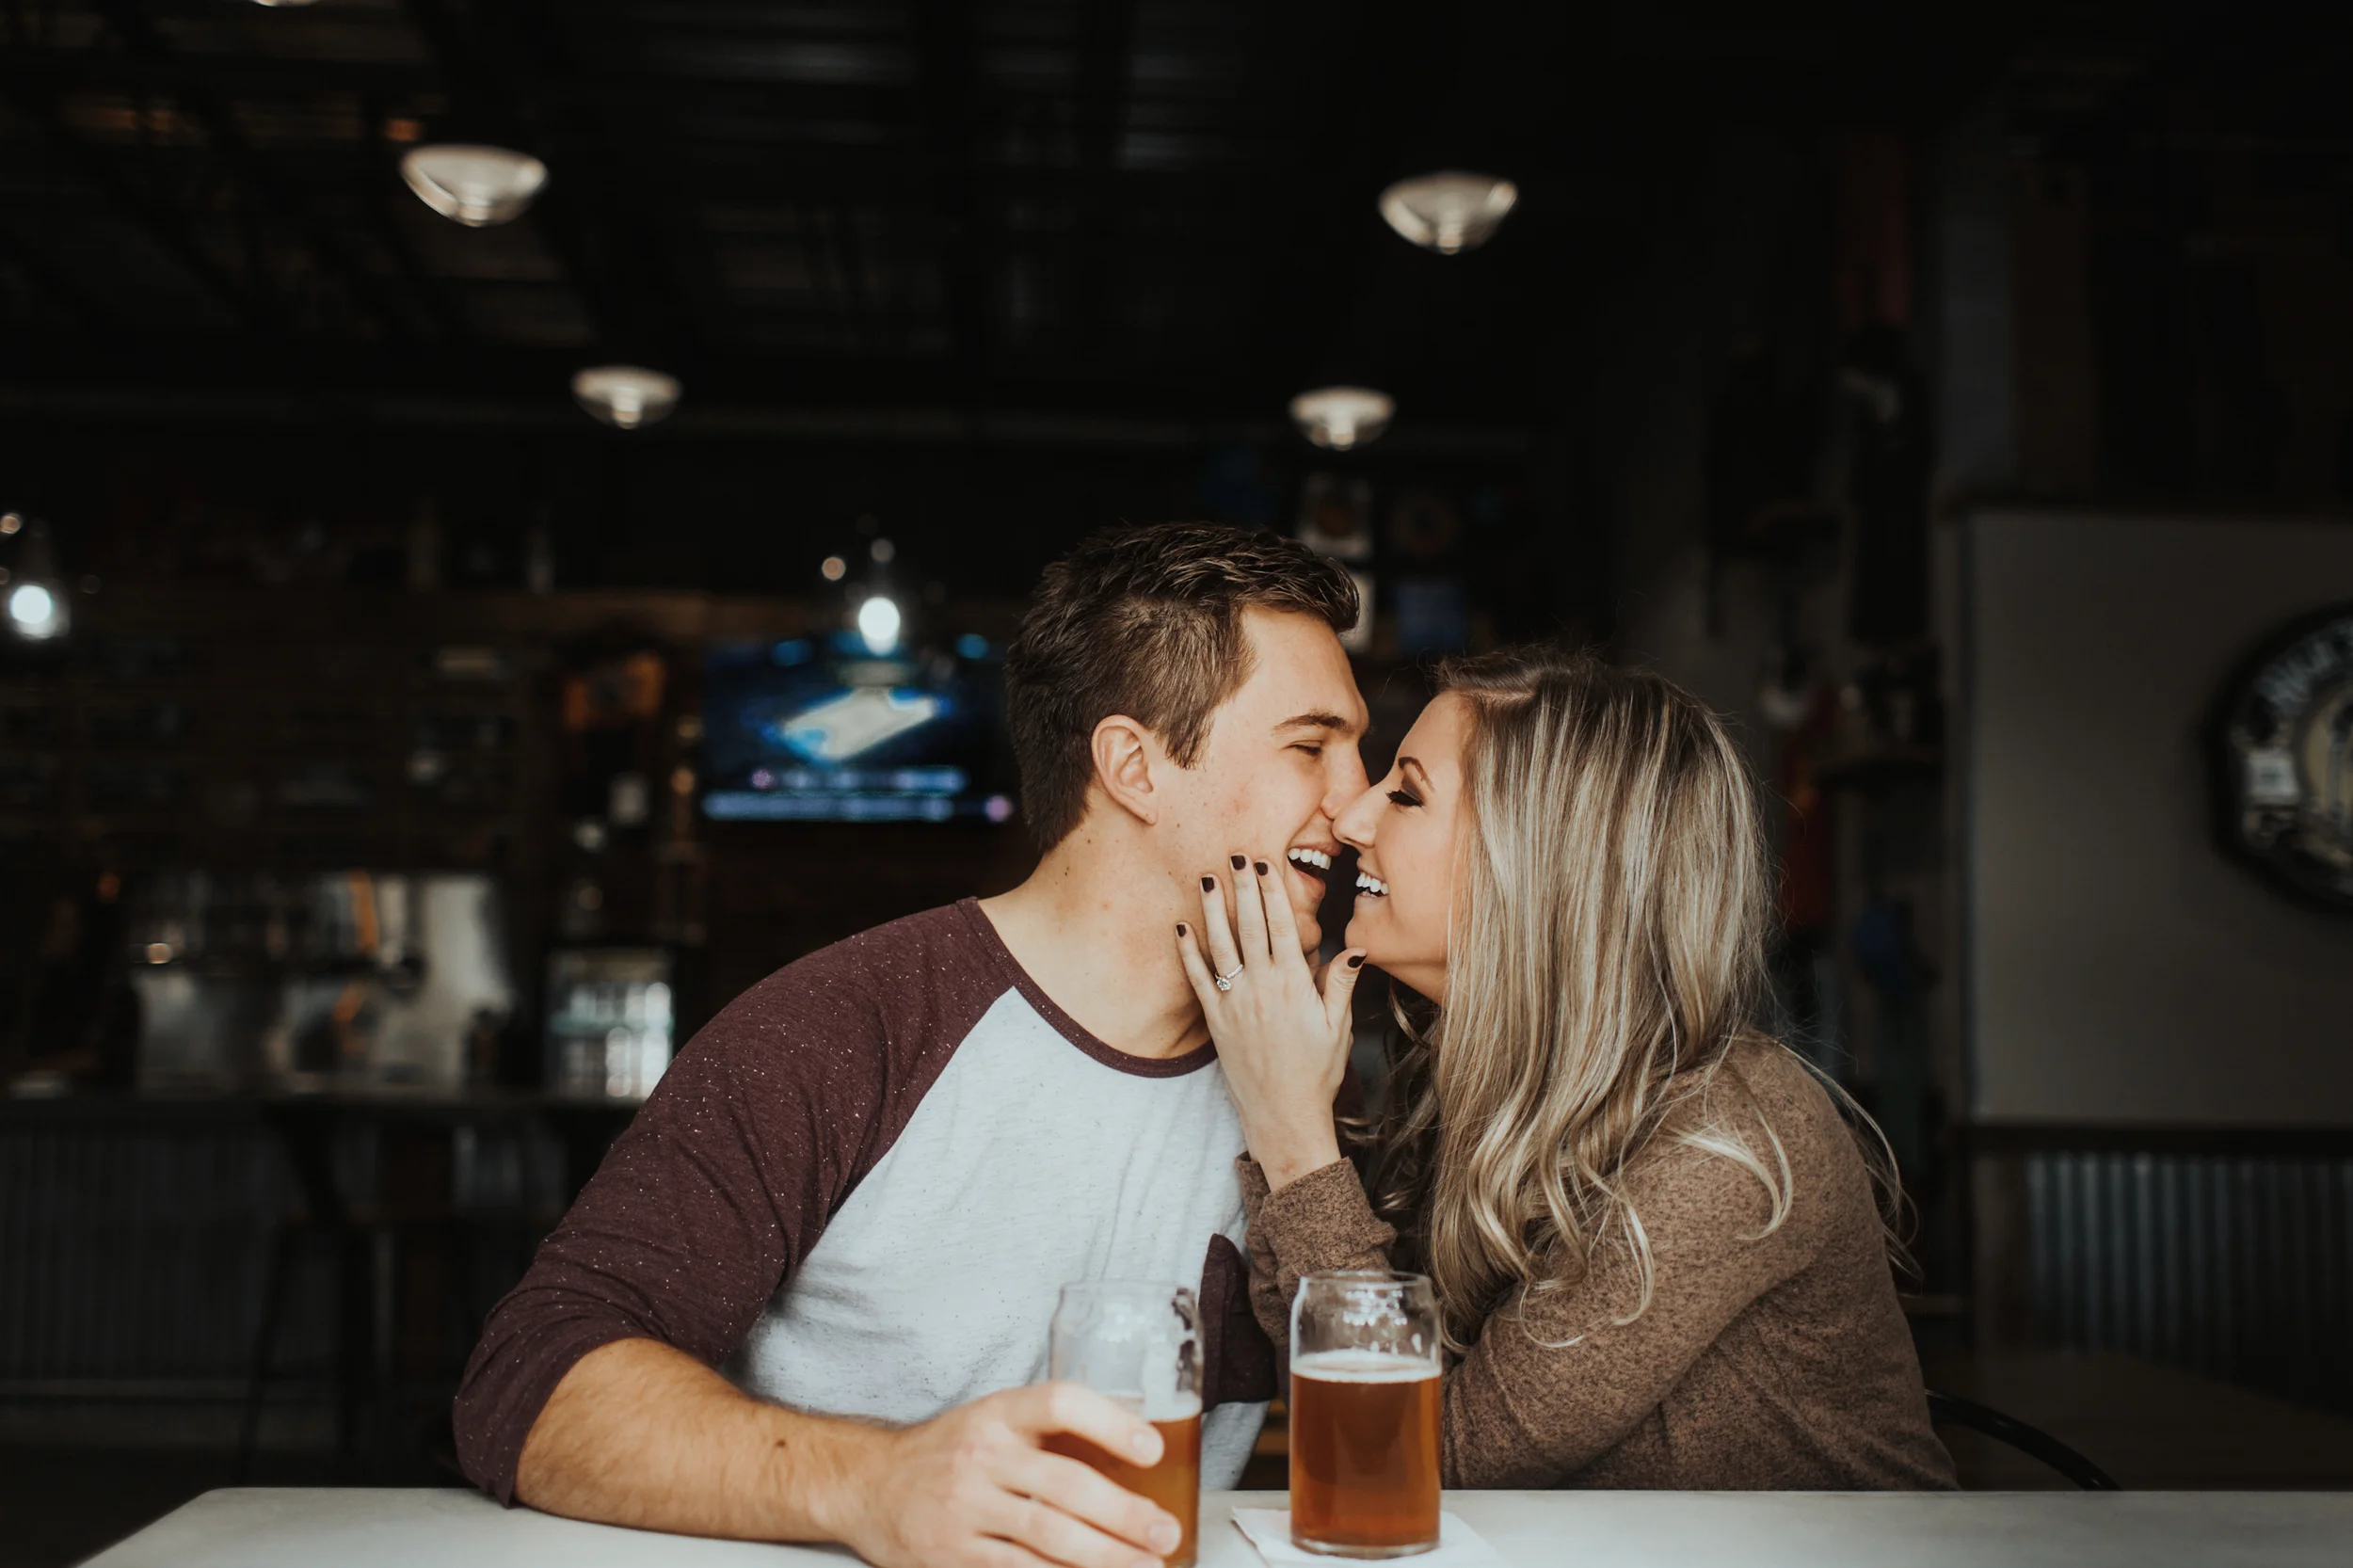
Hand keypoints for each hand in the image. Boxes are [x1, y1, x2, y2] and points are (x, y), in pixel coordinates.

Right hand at [833, 1383, 1180, 1567]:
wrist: (869, 1485)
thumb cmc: (948, 1452)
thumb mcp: (992, 1420)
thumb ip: (1047, 1434)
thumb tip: (1131, 1456)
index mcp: (997, 1414)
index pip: (1061, 1403)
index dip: (1111, 1423)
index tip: (1152, 1450)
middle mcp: (981, 1456)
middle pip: (1066, 1484)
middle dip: (1125, 1514)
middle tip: (1165, 1530)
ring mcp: (965, 1508)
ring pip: (1048, 1537)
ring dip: (1106, 1556)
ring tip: (1145, 1564)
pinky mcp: (953, 1555)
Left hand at [1178, 855, 1364, 1189]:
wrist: (1284, 1116)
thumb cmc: (1316, 1073)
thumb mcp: (1338, 1028)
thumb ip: (1341, 984)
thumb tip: (1356, 948)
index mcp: (1293, 987)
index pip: (1281, 928)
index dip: (1272, 893)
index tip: (1265, 865)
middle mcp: (1261, 989)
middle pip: (1250, 928)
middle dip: (1243, 889)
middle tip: (1235, 856)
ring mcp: (1234, 1004)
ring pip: (1220, 946)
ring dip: (1213, 911)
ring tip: (1207, 880)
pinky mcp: (1215, 1021)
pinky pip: (1198, 979)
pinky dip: (1187, 952)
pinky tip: (1181, 927)